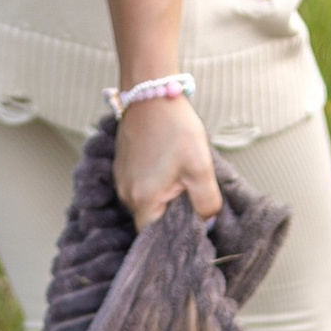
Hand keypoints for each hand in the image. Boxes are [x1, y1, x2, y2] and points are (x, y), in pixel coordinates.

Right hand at [114, 87, 221, 229]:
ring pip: (145, 204)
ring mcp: (121, 180)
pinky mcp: (122, 167)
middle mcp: (126, 194)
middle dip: (171, 217)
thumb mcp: (200, 168)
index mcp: (143, 199)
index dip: (174, 237)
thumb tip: (209, 222)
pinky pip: (139, 187)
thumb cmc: (175, 129)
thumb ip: (207, 203)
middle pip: (150, 221)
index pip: (154, 236)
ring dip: (164, 200)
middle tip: (192, 204)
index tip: (192, 230)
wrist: (152, 93)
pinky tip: (169, 170)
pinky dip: (154, 186)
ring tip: (181, 182)